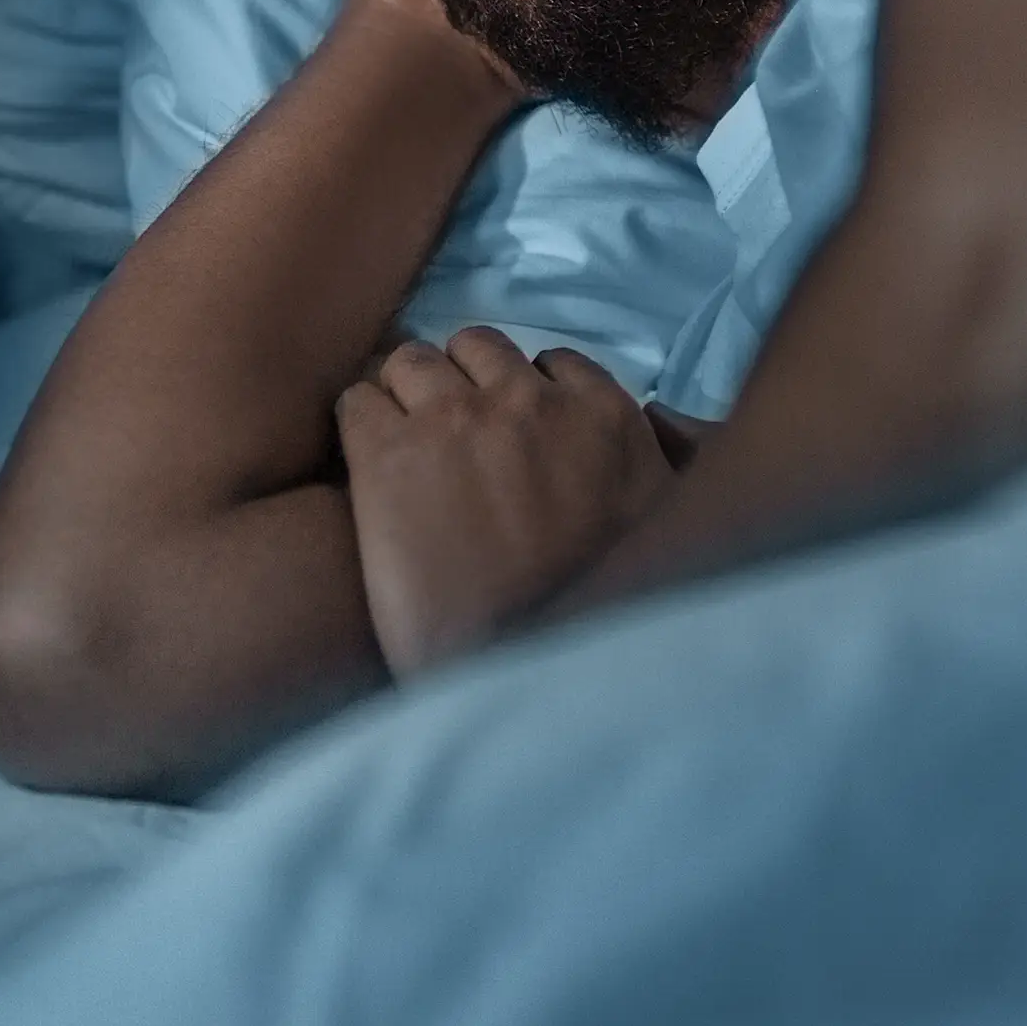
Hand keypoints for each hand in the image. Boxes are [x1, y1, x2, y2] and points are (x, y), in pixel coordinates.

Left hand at [338, 328, 674, 676]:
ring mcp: (452, 420)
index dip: (522, 395)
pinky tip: (365, 468)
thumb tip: (663, 415)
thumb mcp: (667, 525)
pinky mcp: (385, 454)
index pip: (551, 362)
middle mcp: (527, 402)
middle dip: (461, 382)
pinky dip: (358, 425)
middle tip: (450, 435)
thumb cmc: (597, 618)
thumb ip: (670, 455)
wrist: (509, 677)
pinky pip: (356, 401)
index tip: (510, 431)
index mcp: (603, 417)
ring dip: (404, 394)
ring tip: (401, 446)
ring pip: (408, 361)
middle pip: (476, 348)